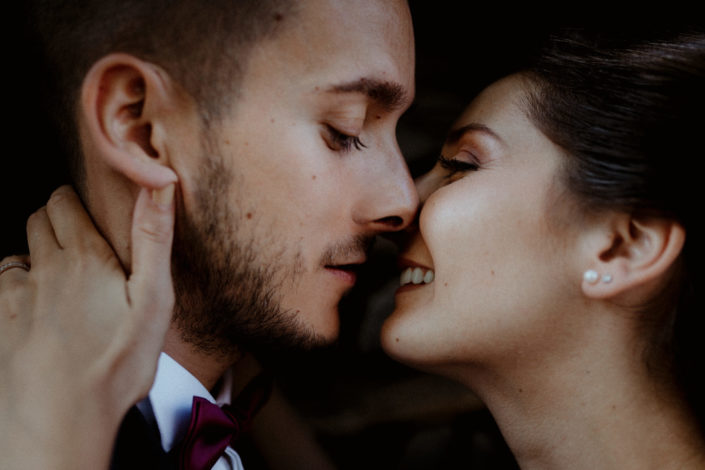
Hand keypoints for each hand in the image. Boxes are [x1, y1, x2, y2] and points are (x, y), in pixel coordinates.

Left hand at [0, 184, 175, 468]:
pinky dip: (18, 287)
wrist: (62, 421)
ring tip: (64, 278)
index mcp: (82, 257)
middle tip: (85, 241)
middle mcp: (43, 269)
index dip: (77, 200)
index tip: (94, 214)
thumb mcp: (152, 300)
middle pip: (38, 219)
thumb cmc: (117, 364)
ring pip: (18, 253)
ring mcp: (17, 298)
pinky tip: (39, 309)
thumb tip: (160, 181)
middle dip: (58, 219)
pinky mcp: (2, 326)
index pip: (63, 200)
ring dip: (37, 253)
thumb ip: (154, 239)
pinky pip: (3, 289)